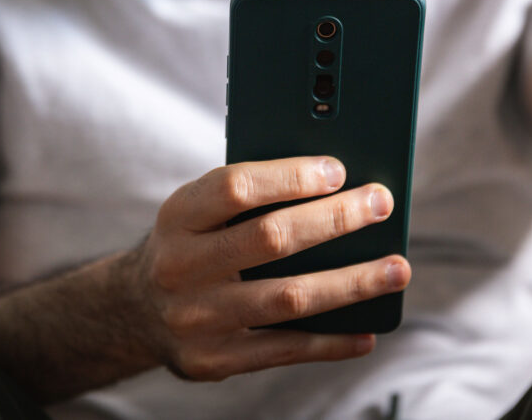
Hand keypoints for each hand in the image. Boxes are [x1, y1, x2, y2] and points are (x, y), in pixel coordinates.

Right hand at [118, 156, 410, 380]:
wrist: (136, 309)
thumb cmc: (193, 243)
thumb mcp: (199, 208)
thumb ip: (250, 195)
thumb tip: (336, 184)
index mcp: (177, 216)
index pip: (236, 188)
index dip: (290, 177)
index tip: (339, 169)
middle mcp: (179, 267)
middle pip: (270, 240)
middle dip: (335, 219)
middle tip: (381, 204)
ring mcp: (195, 319)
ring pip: (288, 298)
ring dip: (351, 283)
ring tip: (396, 269)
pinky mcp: (213, 361)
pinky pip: (285, 351)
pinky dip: (332, 342)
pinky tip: (367, 330)